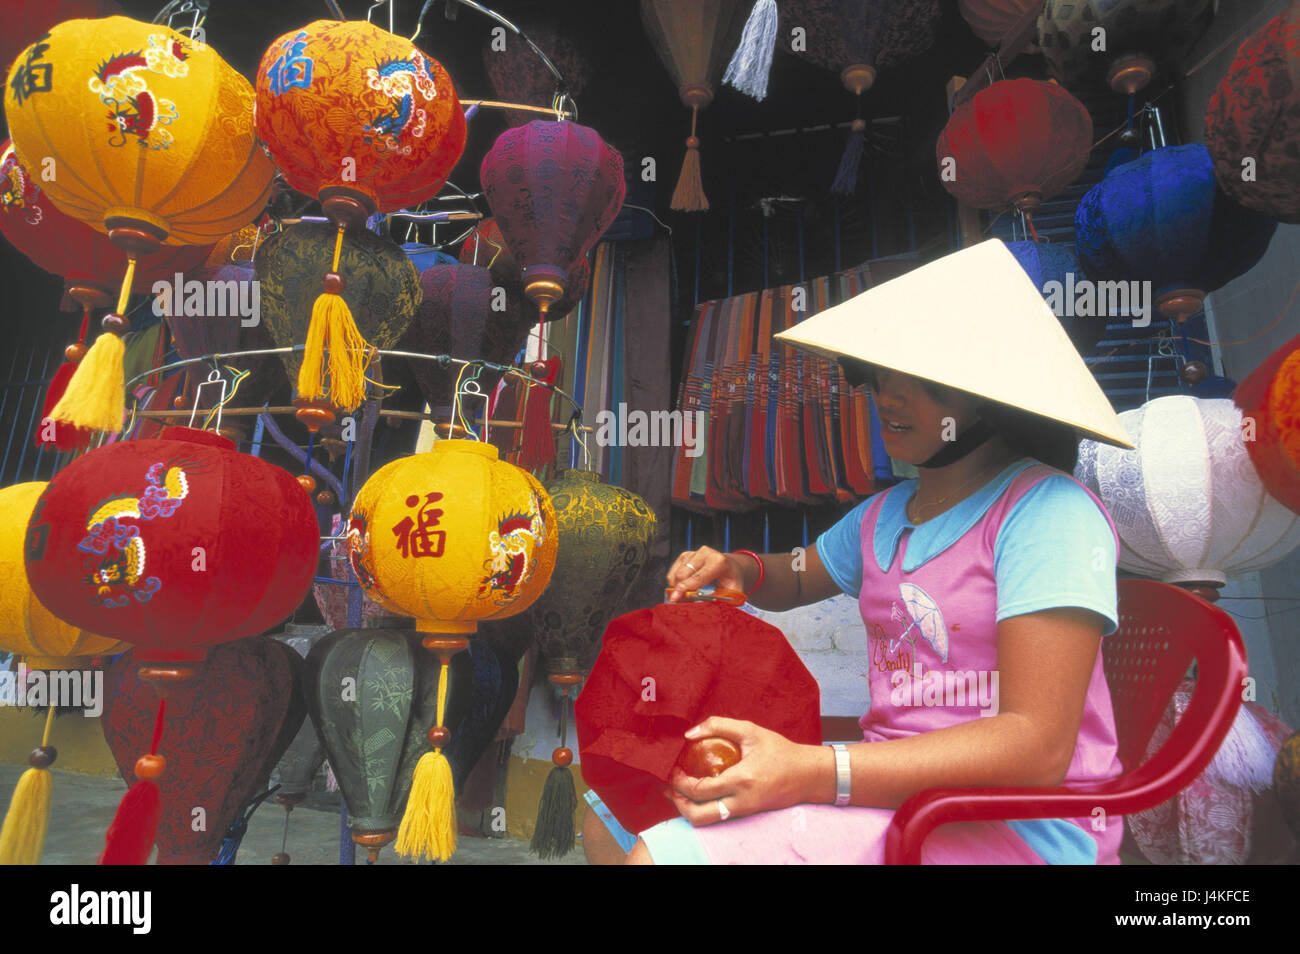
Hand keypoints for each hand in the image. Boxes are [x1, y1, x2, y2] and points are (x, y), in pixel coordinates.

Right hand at [665, 546, 746, 601]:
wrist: (731, 567)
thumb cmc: (732, 581)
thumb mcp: (734, 593)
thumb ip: (721, 601)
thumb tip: (704, 609)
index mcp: (719, 562)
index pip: (697, 577)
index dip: (685, 589)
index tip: (675, 599)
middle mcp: (705, 553)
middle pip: (683, 575)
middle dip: (679, 590)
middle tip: (682, 602)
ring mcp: (694, 553)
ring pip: (676, 574)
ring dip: (677, 587)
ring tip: (686, 596)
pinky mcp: (685, 555)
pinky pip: (673, 572)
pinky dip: (675, 582)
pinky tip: (684, 587)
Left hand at [669, 717, 830, 825]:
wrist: (808, 775)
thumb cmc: (780, 751)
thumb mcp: (751, 731)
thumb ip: (718, 726)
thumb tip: (689, 733)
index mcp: (742, 780)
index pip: (700, 789)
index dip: (681, 781)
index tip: (675, 768)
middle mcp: (741, 801)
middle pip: (697, 815)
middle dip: (678, 802)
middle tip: (671, 786)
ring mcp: (743, 811)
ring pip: (705, 821)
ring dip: (688, 809)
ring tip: (680, 792)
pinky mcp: (746, 814)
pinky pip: (716, 817)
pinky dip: (701, 808)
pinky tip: (698, 793)